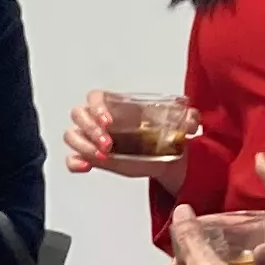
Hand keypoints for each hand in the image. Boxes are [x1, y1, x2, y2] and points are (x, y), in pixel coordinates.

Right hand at [61, 92, 186, 182]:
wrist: (163, 158)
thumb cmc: (161, 135)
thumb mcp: (177, 123)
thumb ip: (187, 117)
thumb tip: (192, 118)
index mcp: (116, 105)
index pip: (94, 97)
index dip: (97, 107)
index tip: (108, 120)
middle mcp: (99, 119)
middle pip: (79, 115)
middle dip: (90, 130)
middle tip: (109, 144)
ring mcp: (93, 139)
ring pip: (72, 135)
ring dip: (83, 146)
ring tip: (104, 156)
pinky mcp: (92, 158)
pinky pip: (72, 158)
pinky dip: (75, 162)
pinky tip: (86, 167)